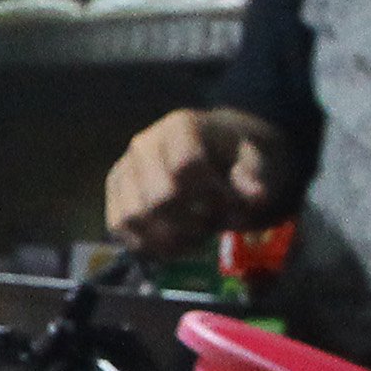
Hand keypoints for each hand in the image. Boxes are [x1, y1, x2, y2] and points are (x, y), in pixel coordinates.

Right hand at [107, 108, 299, 255]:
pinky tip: (174, 244)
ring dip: (167, 238)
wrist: (213, 154)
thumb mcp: (256, 160)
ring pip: (132, 216)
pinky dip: (147, 244)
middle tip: (212, 225)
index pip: (186, 166)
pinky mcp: (115, 194)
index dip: (212, 196)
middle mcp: (144, 144)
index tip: (230, 205)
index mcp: (180, 126)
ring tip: (193, 237)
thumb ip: (255, 175)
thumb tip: (255, 195)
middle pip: (158, 197)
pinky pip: (119, 228)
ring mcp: (124, 169)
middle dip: (191, 222)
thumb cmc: (234, 158)